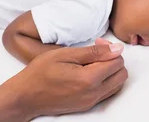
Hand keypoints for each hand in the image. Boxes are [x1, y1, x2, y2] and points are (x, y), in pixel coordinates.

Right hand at [5, 40, 127, 118]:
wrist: (26, 96)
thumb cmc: (40, 72)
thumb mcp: (65, 54)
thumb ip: (94, 52)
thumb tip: (117, 49)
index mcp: (89, 79)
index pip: (117, 61)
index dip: (110, 48)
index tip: (97, 43)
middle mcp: (94, 93)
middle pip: (121, 74)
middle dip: (113, 60)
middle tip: (96, 51)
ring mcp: (91, 102)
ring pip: (117, 85)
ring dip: (111, 71)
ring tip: (92, 62)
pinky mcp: (87, 106)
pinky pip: (107, 93)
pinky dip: (105, 81)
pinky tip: (89, 73)